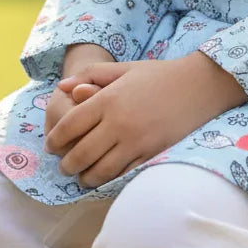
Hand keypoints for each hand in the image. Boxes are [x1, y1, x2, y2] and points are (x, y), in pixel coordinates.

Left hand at [44, 54, 246, 188]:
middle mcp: (118, 123)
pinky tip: (105, 176)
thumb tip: (63, 87)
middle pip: (80, 154)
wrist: (197, 86)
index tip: (51, 146)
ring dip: (85, 177)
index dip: (55, 140)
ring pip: (99, 171)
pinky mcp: (150, 155)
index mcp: (108, 99)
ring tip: (82, 176)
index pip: (70, 126)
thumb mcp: (124, 68)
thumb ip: (92, 75)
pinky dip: (109, 179)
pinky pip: (122, 174)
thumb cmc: (158, 75)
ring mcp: (135, 141)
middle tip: (64, 166)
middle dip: (67, 164)